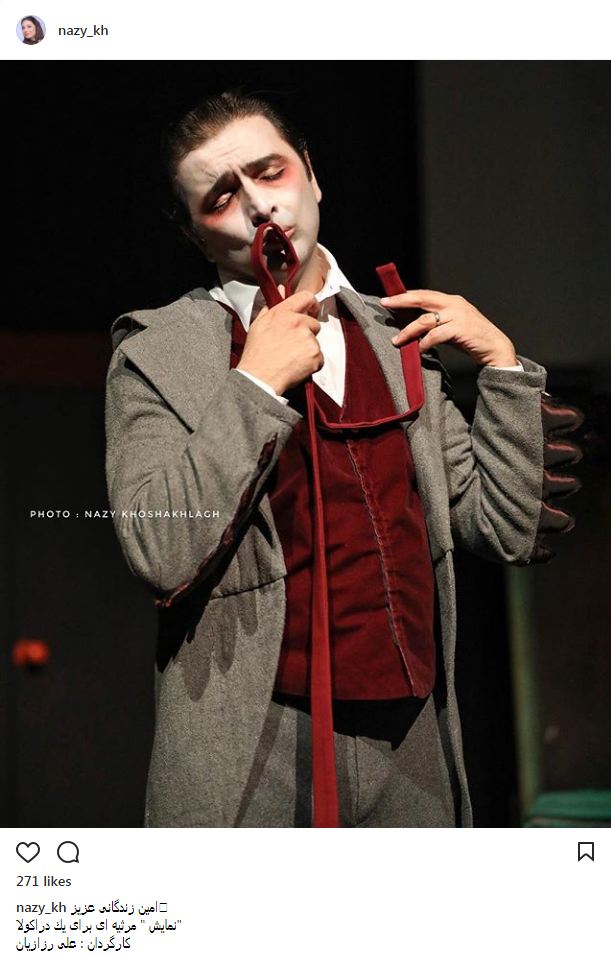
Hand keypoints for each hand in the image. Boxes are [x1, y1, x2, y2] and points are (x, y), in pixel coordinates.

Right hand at [237, 290, 322, 394]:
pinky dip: (312, 364)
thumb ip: (272, 306)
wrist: (259, 377)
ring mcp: (308, 338)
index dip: (311, 304)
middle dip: (307, 333)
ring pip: (315, 342)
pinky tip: (297, 366)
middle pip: (314, 323)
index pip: (306, 297)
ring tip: (291, 357)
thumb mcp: (258, 325)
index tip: (311, 311)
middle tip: (293, 345)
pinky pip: (319, 357)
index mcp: (283, 313)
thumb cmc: (256, 354)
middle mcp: (297, 322)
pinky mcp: (315, 354)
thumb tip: (281, 290)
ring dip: (308, 350)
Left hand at [380, 289, 517, 366]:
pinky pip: (436, 335)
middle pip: (422, 298)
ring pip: (425, 320)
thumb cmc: (471, 339)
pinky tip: (419, 350)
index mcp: (451, 300)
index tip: (390, 298)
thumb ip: (435, 324)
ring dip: (408, 331)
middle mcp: (454, 303)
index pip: (424, 294)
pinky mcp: (460, 328)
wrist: (495, 348)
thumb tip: (412, 328)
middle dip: (401, 300)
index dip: (406, 295)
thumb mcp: (451, 326)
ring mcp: (458, 315)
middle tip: (385, 303)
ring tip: (396, 340)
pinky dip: (425, 343)